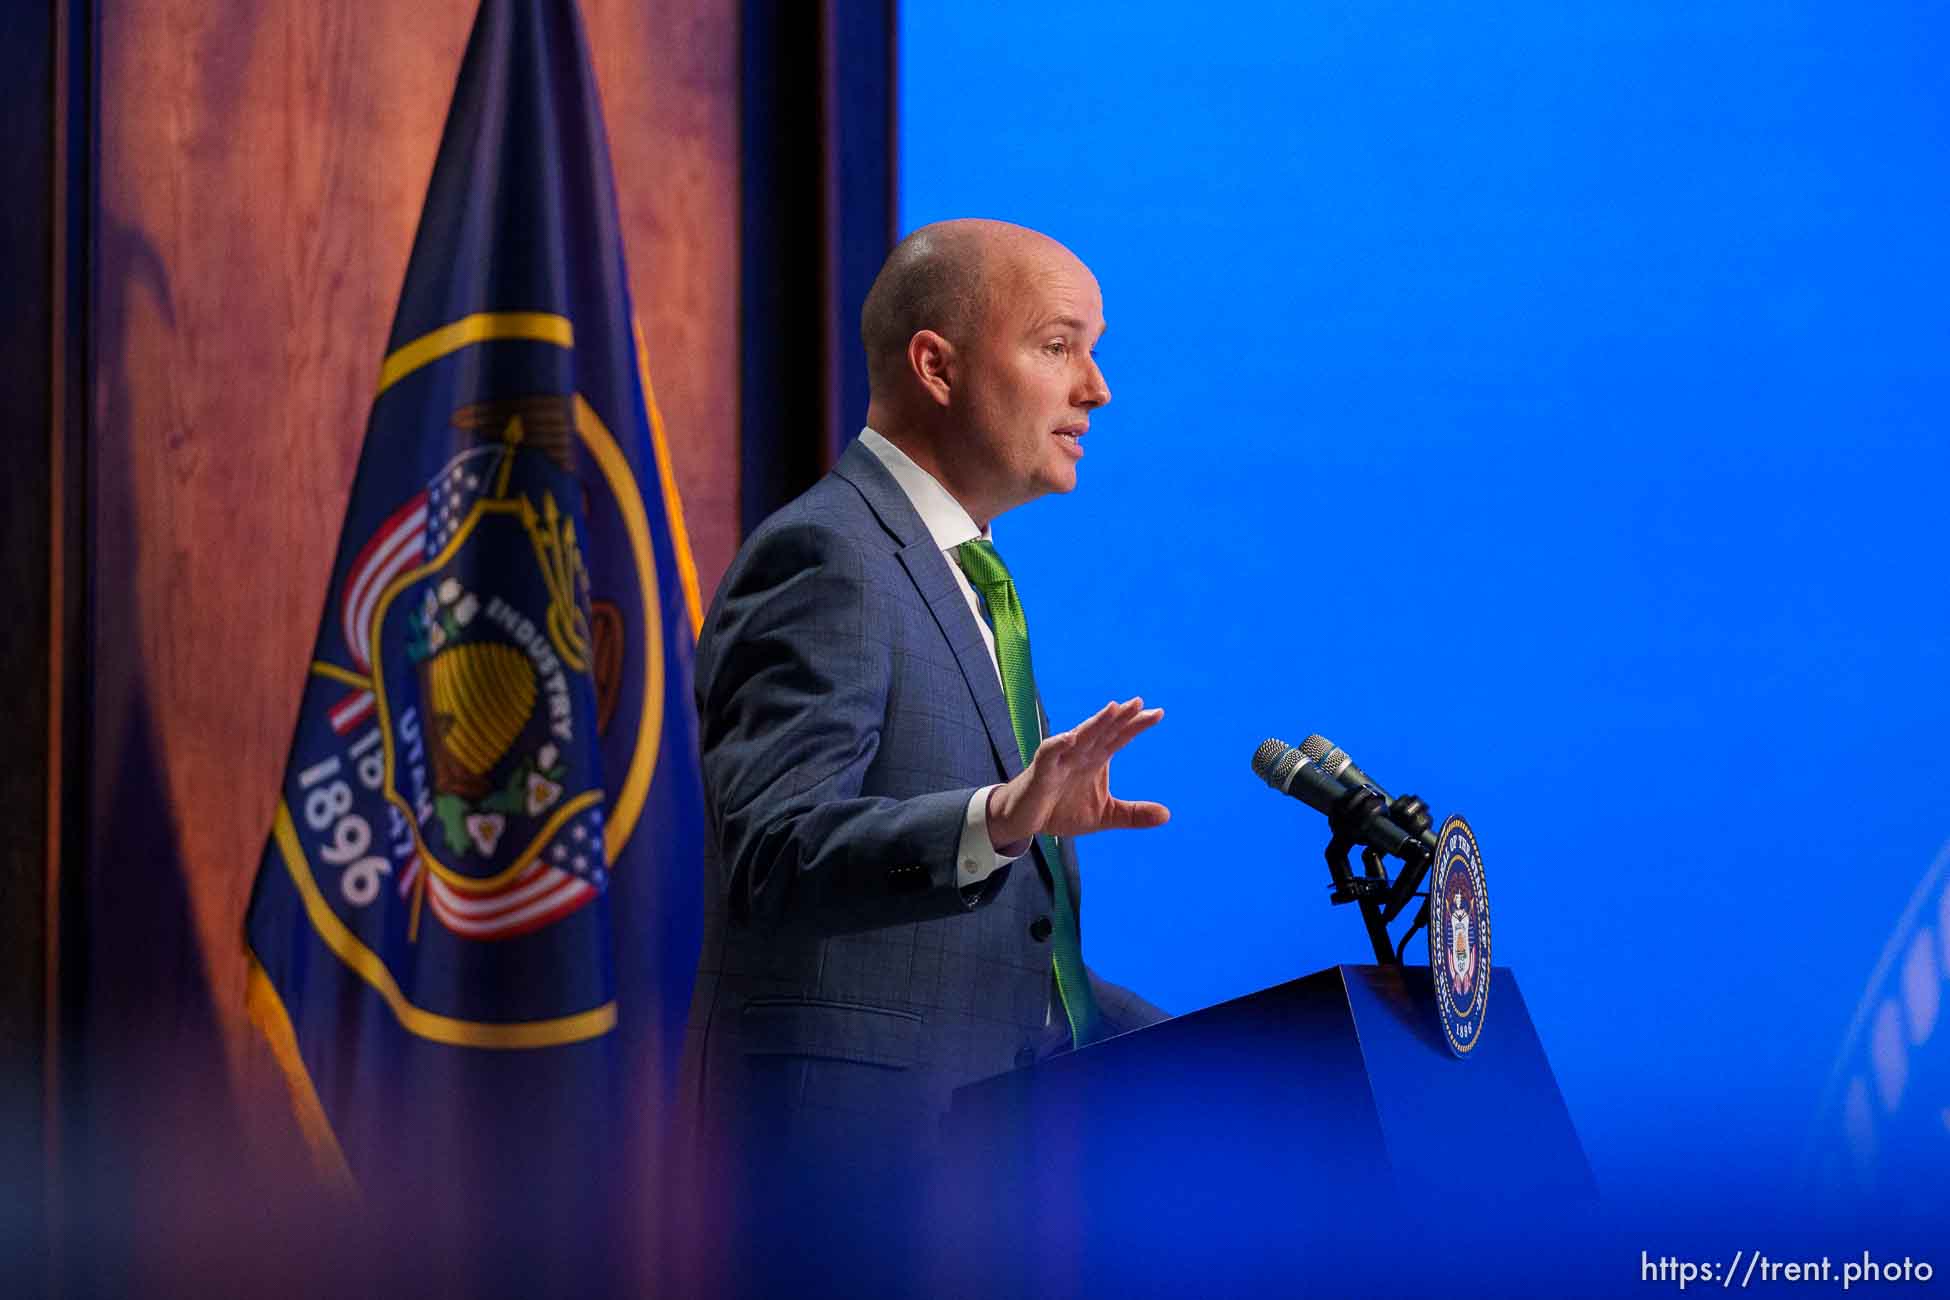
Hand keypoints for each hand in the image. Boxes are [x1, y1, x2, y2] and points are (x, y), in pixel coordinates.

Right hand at [986, 697, 1169, 847]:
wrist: (1025, 820)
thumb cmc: (1062, 810)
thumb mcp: (1105, 816)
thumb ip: (1133, 814)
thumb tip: (1166, 815)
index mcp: (1096, 760)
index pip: (1120, 737)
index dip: (1137, 725)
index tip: (1159, 713)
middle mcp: (1080, 754)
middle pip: (1103, 731)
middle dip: (1120, 717)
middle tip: (1140, 702)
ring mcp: (1060, 760)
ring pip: (1080, 736)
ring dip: (1096, 722)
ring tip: (1113, 708)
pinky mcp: (1041, 772)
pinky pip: (1049, 753)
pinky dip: (1059, 744)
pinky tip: (1071, 737)